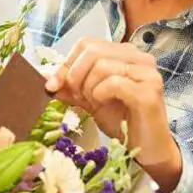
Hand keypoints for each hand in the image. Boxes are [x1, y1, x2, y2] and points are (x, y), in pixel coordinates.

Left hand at [45, 38, 182, 192]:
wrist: (146, 148)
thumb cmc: (121, 120)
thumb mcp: (88, 99)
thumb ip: (69, 86)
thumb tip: (43, 75)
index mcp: (124, 53)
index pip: (86, 43)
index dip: (66, 63)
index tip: (55, 85)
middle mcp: (139, 57)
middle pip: (92, 50)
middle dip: (75, 75)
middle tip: (78, 96)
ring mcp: (146, 72)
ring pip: (102, 65)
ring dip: (88, 87)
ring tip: (94, 102)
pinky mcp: (149, 91)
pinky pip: (113, 82)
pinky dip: (100, 94)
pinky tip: (104, 104)